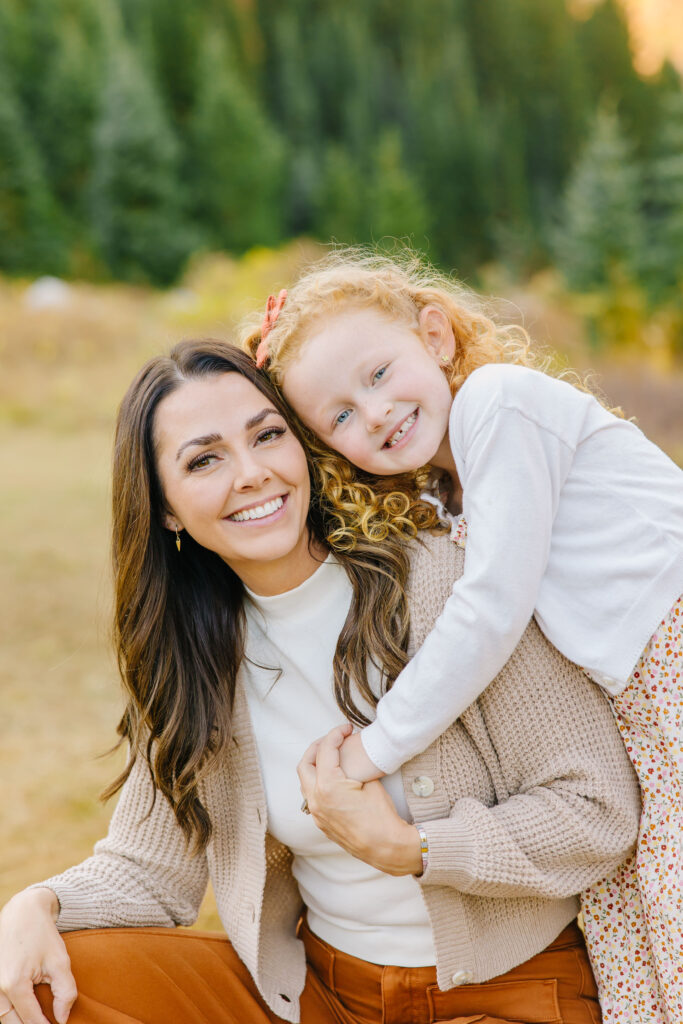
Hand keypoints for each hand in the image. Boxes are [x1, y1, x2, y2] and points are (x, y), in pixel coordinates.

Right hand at [0, 888, 76, 1023]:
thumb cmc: (42, 934)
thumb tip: (62, 1019)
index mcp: (14, 983)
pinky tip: (22, 1010)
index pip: (30, 1020)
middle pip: (11, 1023)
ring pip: (1, 1016)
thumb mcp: (60, 960)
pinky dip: (8, 1012)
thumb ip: (65, 992)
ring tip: (35, 1019)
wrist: (22, 911)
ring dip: (17, 1021)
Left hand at [298, 725, 421, 875]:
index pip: (325, 751)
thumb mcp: (371, 783)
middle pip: (305, 764)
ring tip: (331, 756)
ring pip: (305, 782)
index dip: (336, 734)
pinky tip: (333, 778)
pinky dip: (317, 782)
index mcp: (328, 786)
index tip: (346, 728)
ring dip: (314, 765)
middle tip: (334, 739)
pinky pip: (311, 796)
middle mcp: (316, 799)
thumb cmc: (381, 815)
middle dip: (317, 747)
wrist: (386, 847)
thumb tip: (350, 758)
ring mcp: (317, 813)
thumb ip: (354, 767)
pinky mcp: (321, 822)